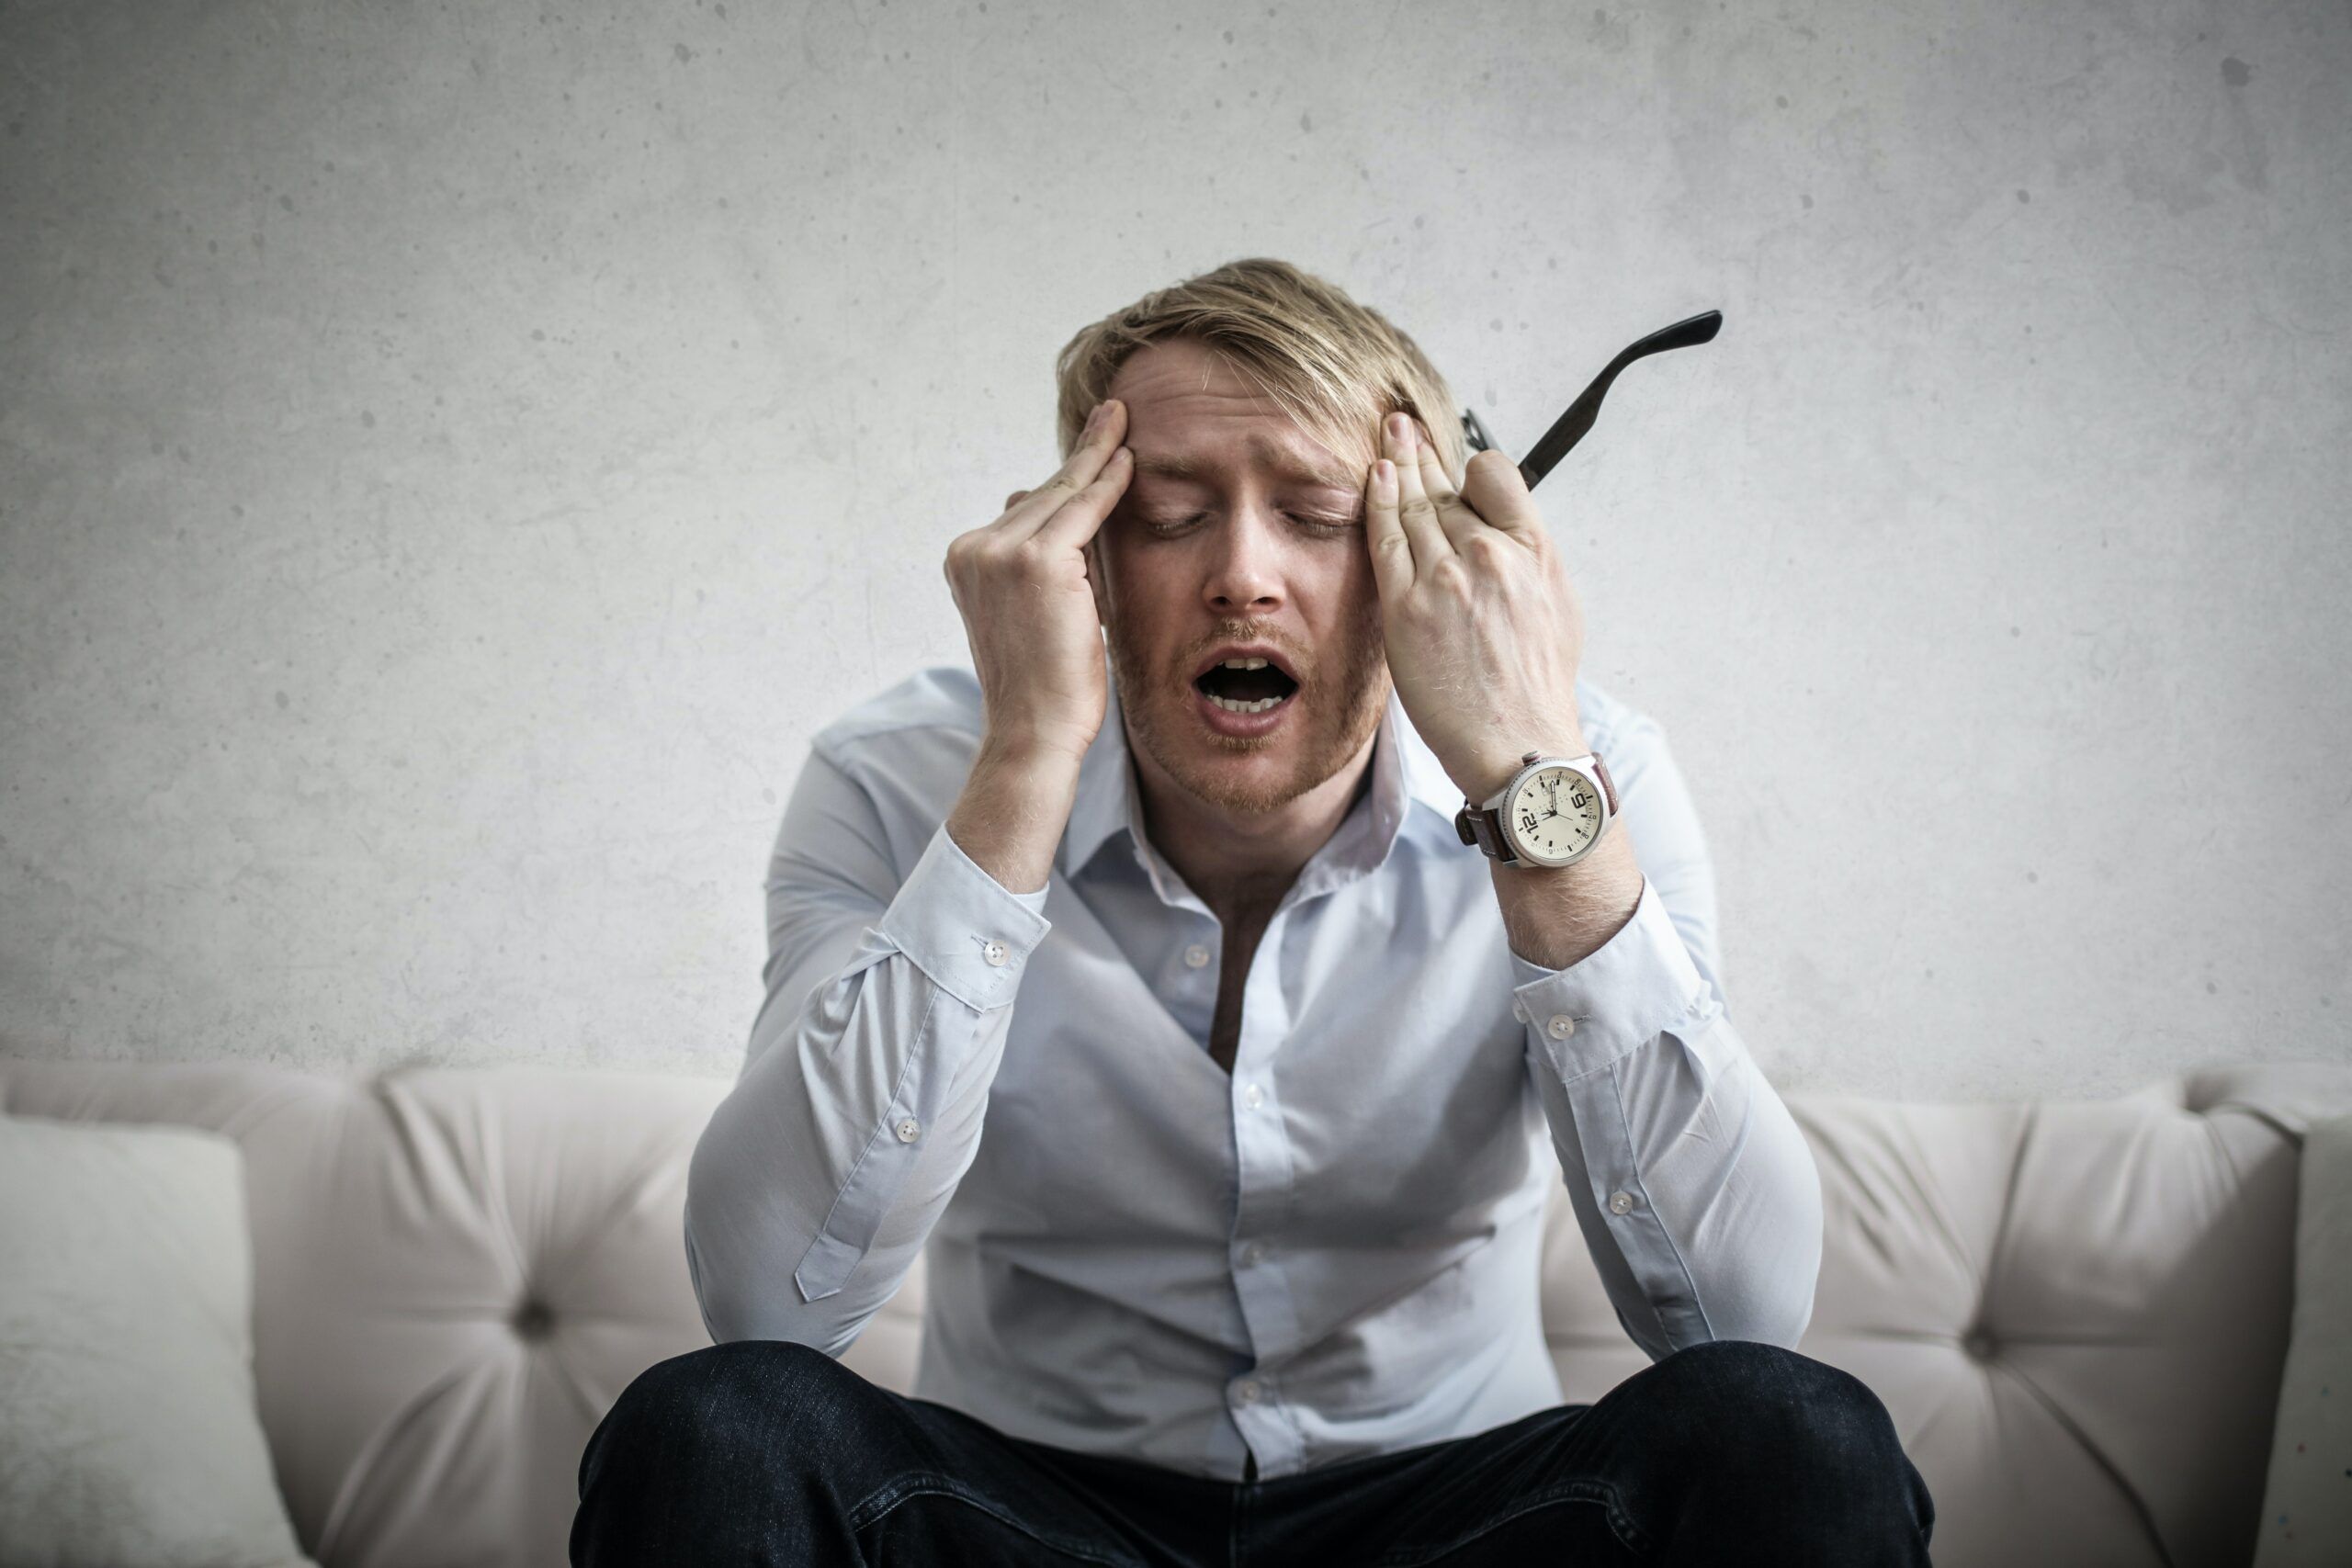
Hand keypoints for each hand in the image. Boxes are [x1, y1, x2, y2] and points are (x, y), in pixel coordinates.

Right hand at [943, 399, 1132, 767]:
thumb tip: (1041, 506)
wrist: (1034, 731)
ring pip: (1061, 497)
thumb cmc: (1043, 685)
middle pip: (1041, 496)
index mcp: (966, 561)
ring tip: (1120, 420)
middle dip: (1080, 458)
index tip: (1088, 446)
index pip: (1025, 511)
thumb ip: (1040, 562)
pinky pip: (1082, 511)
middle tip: (1111, 414)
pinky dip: (1108, 485)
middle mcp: (974, 550)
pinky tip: (1128, 459)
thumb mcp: (1033, 613)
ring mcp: (1000, 553)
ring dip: (1096, 458)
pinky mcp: (1036, 561)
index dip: (1061, 480)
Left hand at [1363, 411, 1588, 800]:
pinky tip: (1372, 476)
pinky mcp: (1407, 607)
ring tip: (1385, 438)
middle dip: (1420, 453)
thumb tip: (1503, 531)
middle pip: (1445, 489)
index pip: (1494, 476)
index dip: (1471, 469)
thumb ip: (1527, 558)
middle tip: (1401, 425)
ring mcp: (1445, 578)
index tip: (1456, 469)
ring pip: (1412, 506)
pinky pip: (1385, 540)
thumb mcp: (1556, 605)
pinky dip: (1377, 502)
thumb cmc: (1537, 684)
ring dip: (1395, 466)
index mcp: (1531, 550)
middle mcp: (1488, 554)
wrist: (1519, 741)